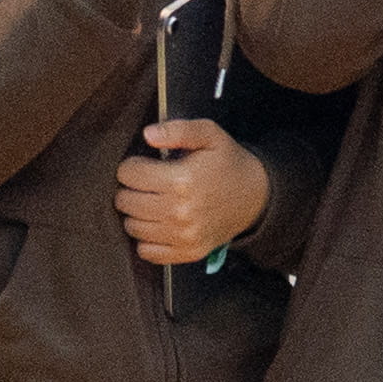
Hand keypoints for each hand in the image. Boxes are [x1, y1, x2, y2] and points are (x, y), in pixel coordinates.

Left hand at [113, 115, 264, 269]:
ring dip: (138, 214)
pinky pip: (146, 251)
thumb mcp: (210, 135)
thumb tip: (148, 135)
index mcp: (182, 180)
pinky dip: (148, 239)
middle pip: (125, 201)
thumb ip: (178, 130)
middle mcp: (180, 212)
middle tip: (150, 184)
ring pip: (132, 226)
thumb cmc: (227, 163)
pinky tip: (160, 224)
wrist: (257, 196)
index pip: (128, 174)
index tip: (147, 166)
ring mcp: (184, 235)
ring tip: (155, 203)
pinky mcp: (188, 252)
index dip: (134, 166)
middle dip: (132, 189)